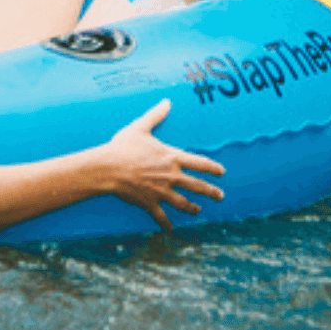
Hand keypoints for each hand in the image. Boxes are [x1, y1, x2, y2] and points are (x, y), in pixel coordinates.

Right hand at [103, 99, 224, 230]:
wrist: (108, 168)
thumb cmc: (124, 146)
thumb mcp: (141, 127)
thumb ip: (156, 115)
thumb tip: (167, 101)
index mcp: (172, 157)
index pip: (200, 163)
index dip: (213, 168)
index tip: (222, 172)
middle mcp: (171, 176)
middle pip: (197, 186)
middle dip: (211, 192)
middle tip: (220, 196)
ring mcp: (161, 191)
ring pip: (183, 203)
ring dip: (193, 208)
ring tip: (198, 211)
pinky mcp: (149, 203)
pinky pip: (161, 216)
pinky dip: (166, 223)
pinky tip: (170, 228)